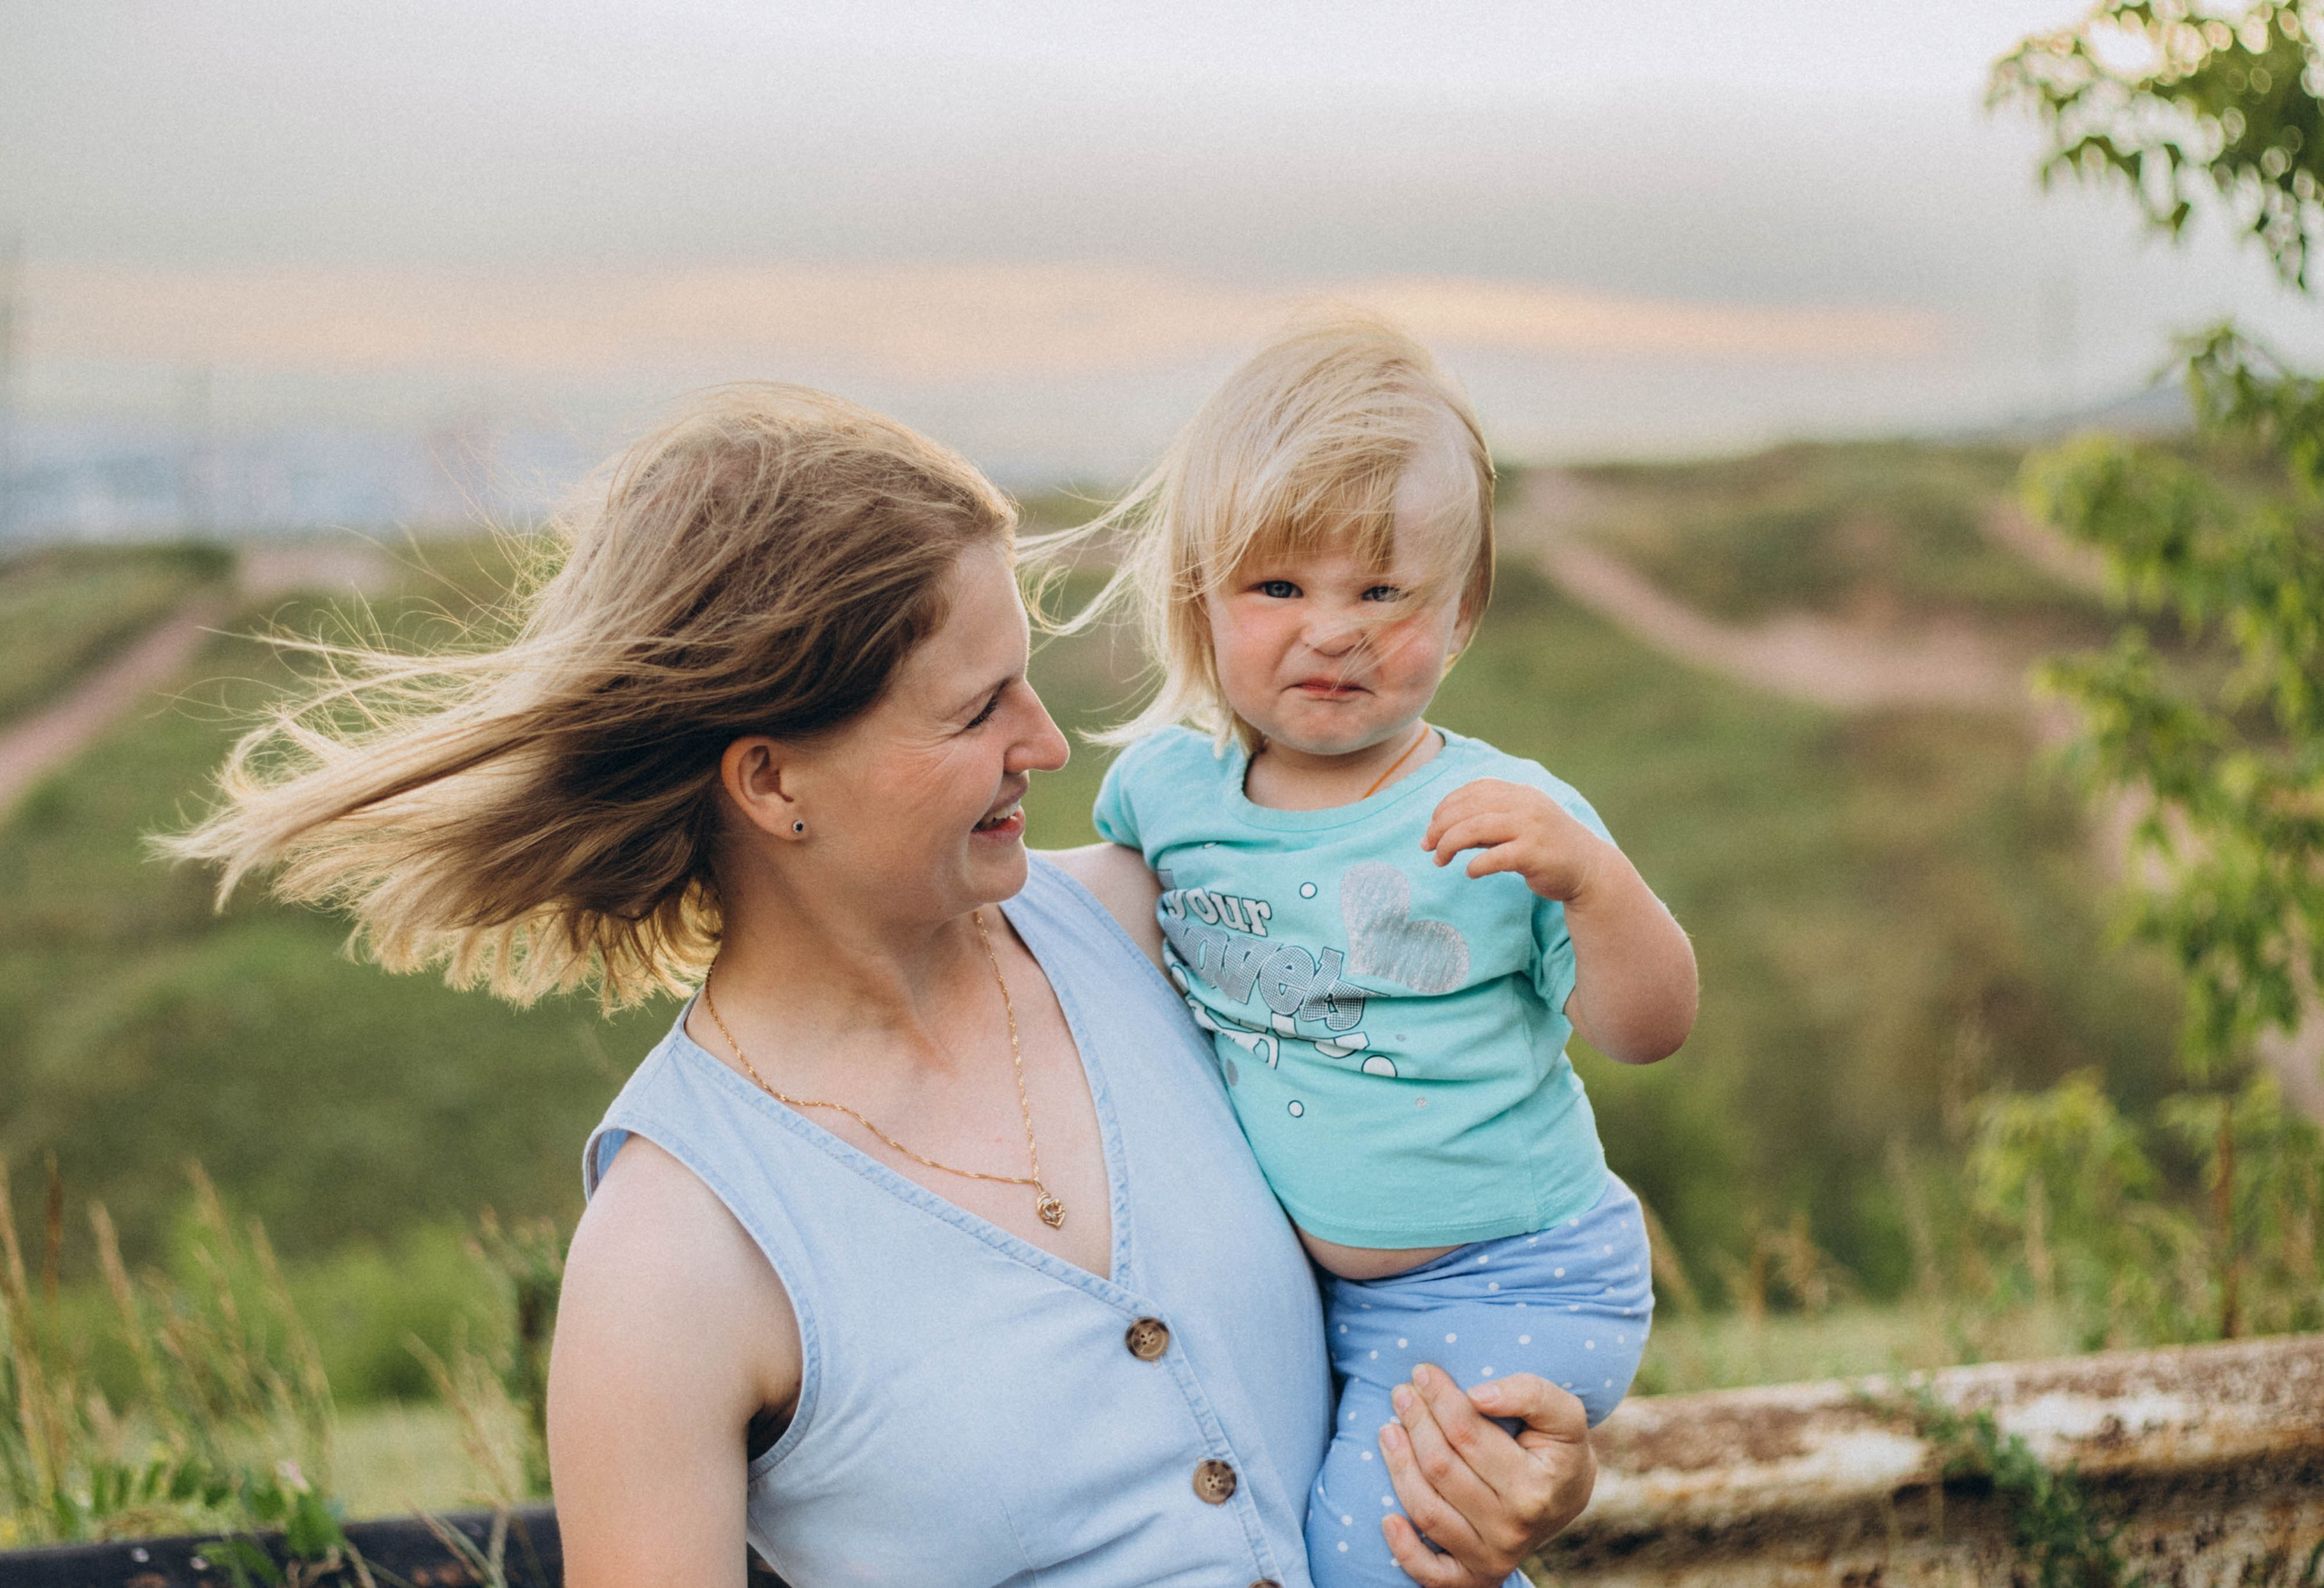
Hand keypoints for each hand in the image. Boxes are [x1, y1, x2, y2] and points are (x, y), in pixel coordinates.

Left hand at [1375, 1364, 1595, 1583]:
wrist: (1568, 1498)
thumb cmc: (1559, 1448)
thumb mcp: (1563, 1414)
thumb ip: (1530, 1394)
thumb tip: (1478, 1395)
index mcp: (1534, 1488)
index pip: (1468, 1434)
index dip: (1440, 1399)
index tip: (1422, 1372)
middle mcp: (1513, 1528)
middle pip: (1442, 1468)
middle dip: (1416, 1423)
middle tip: (1402, 1393)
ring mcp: (1492, 1557)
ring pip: (1428, 1510)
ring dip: (1399, 1467)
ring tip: (1388, 1430)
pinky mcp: (1475, 1577)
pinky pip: (1431, 1574)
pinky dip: (1406, 1550)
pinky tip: (1388, 1518)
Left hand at [1422, 779, 1607, 902]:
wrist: (1589, 869)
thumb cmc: (1545, 847)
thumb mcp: (1516, 825)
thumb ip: (1484, 823)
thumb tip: (1438, 832)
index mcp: (1519, 792)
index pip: (1472, 791)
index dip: (1445, 807)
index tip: (1431, 828)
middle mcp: (1525, 804)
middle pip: (1467, 808)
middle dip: (1440, 827)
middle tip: (1427, 846)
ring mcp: (1531, 827)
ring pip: (1475, 828)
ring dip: (1449, 845)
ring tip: (1439, 860)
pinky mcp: (1535, 853)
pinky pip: (1494, 857)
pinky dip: (1475, 865)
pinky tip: (1469, 872)